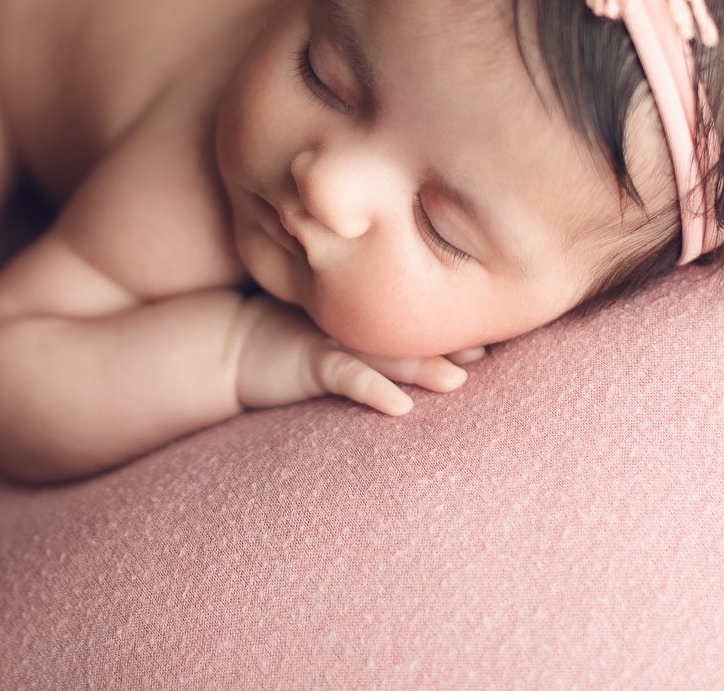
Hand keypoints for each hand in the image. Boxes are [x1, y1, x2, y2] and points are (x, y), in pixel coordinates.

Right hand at [233, 295, 485, 415]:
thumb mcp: (340, 335)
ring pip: (385, 353)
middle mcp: (355, 324)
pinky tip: (399, 407)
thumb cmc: (292, 340)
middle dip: (449, 341)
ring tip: (459, 378)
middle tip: (486, 350)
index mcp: (367, 317)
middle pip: (410, 332)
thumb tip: (437, 352)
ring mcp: (332, 340)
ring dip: (422, 366)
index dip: (452, 323)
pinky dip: (373, 390)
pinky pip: (345, 378)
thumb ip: (378, 337)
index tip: (492, 333)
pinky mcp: (309, 362)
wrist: (231, 346)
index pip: (416, 317)